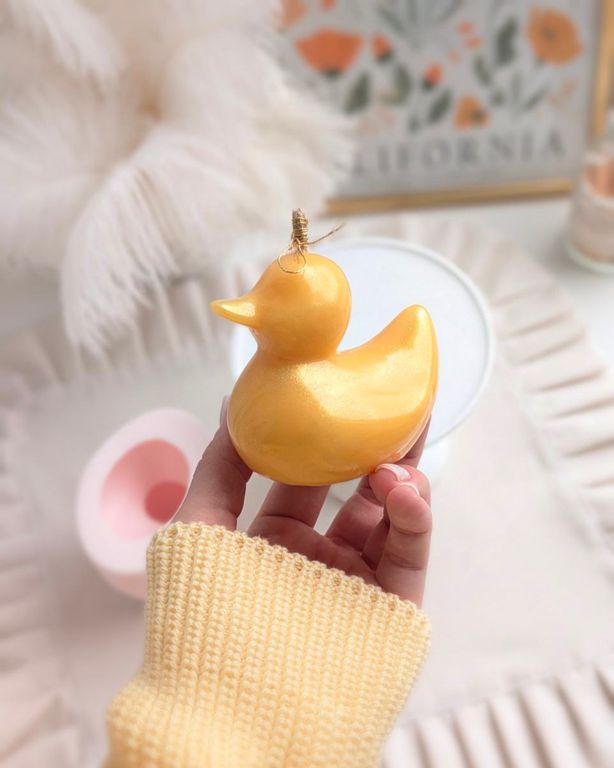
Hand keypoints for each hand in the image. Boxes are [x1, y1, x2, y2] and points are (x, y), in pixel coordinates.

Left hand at [176, 402, 431, 605]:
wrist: (234, 720)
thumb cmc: (201, 623)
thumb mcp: (196, 531)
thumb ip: (217, 467)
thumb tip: (233, 402)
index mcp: (275, 540)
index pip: (307, 476)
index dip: (324, 436)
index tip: (341, 392)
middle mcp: (319, 558)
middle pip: (358, 490)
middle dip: (379, 447)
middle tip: (398, 403)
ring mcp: (356, 582)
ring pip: (392, 517)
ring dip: (402, 477)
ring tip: (399, 451)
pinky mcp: (390, 608)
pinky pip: (408, 555)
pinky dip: (414, 518)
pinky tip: (406, 490)